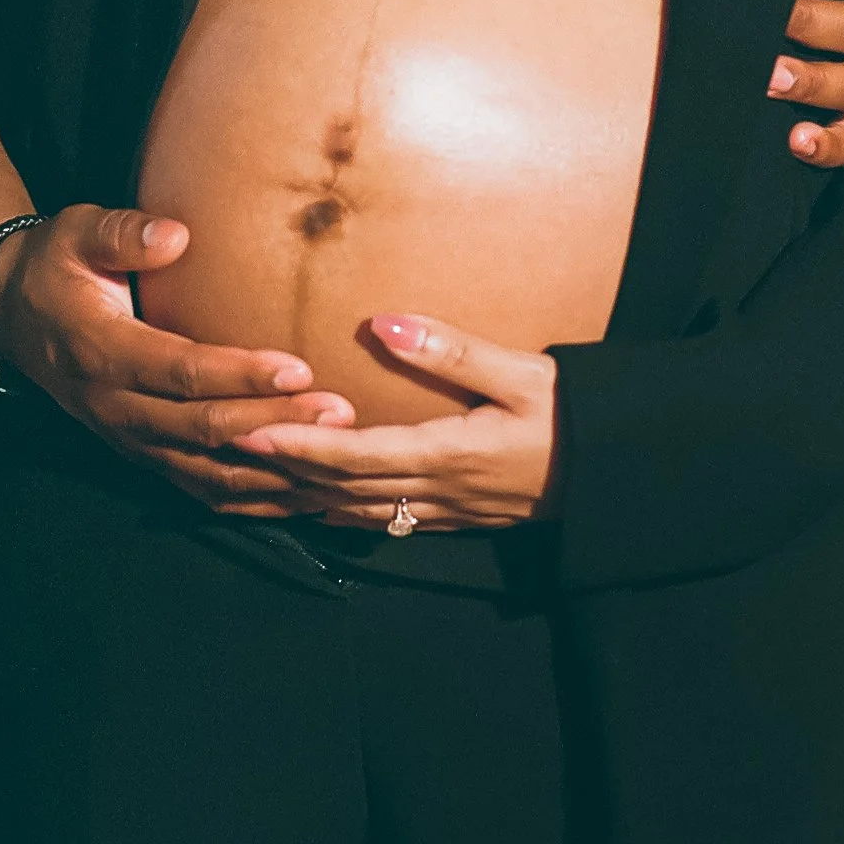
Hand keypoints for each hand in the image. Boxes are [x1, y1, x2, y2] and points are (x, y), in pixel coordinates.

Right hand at [0, 204, 354, 514]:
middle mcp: (116, 408)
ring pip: (208, 471)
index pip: (182, 371)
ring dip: (273, 470)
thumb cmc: (56, 264)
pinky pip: (201, 489)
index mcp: (103, 352)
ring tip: (337, 458)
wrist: (13, 314)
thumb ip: (122, 233)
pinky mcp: (143, 454)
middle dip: (275, 423)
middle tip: (340, 410)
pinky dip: (253, 500)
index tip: (298, 366)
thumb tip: (177, 235)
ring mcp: (130, 440)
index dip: (240, 373)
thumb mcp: (75, 233)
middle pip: (204, 428)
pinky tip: (301, 498)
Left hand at [234, 314, 559, 532]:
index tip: (250, 430)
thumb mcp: (521, 372)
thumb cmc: (575, 415)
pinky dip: (339, 511)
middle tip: (225, 456)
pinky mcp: (456, 516)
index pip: (355, 454)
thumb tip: (383, 323)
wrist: (618, 474)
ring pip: (356, 510)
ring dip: (301, 498)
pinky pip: (383, 519)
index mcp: (448, 454)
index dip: (299, 445)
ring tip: (253, 483)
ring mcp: (445, 510)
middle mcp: (437, 491)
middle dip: (282, 473)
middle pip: (341, 489)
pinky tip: (316, 505)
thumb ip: (451, 350)